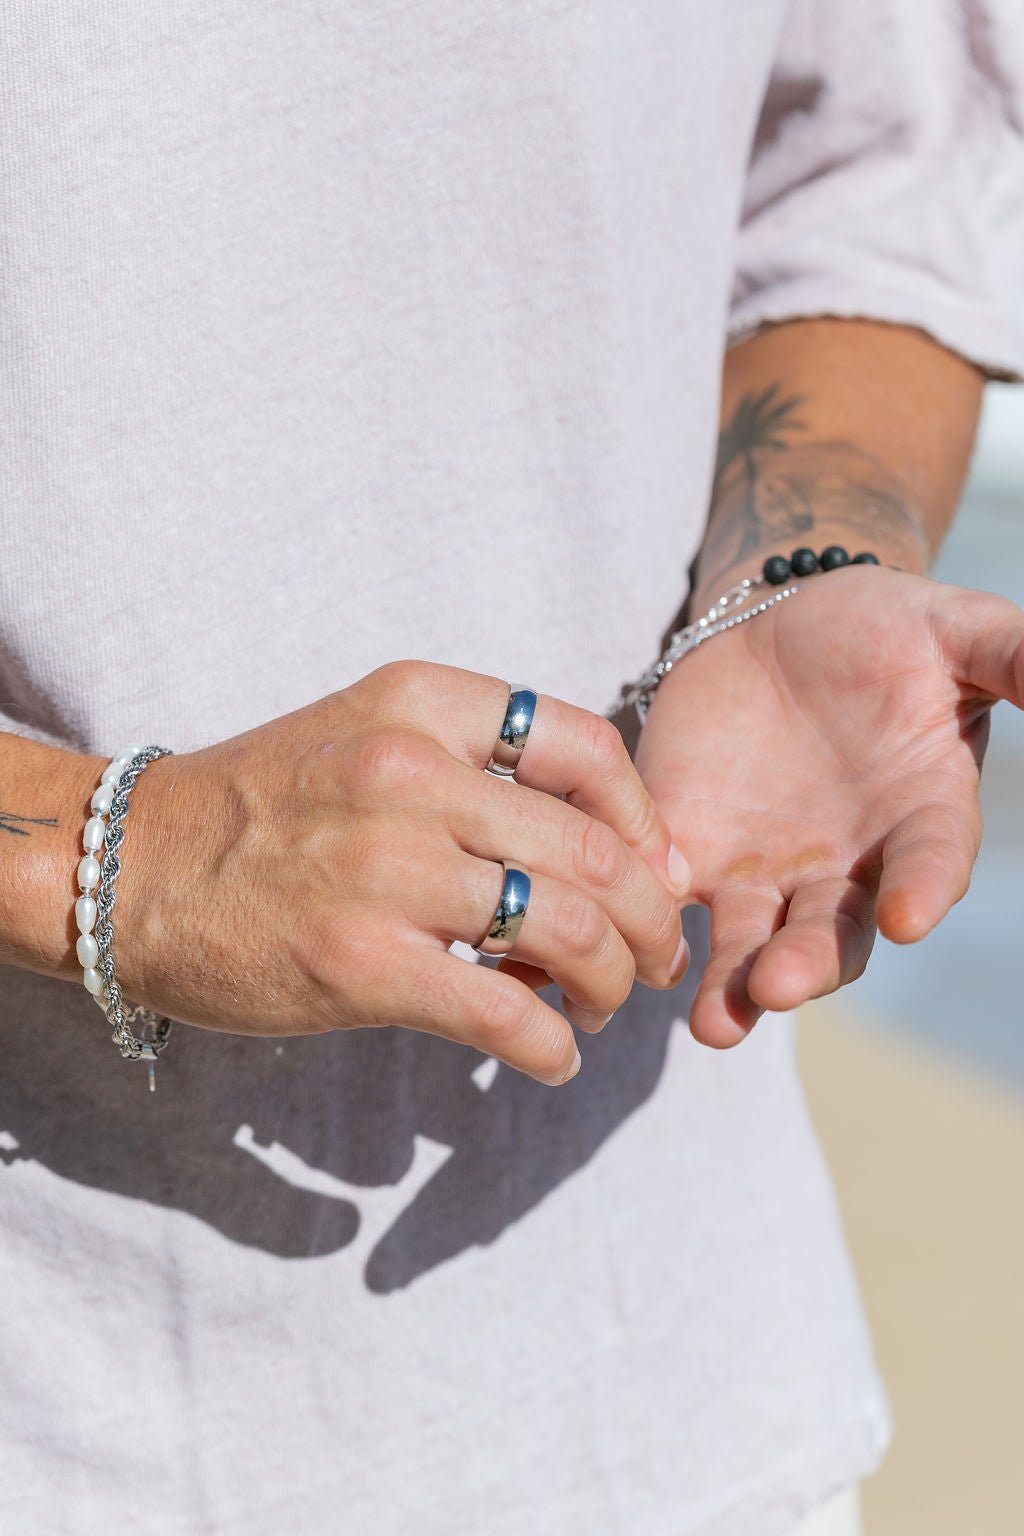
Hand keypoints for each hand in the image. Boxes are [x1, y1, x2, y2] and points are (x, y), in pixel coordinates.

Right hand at [110, 661, 690, 1085]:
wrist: (130, 867)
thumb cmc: (263, 809)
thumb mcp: (367, 739)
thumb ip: (476, 773)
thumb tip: (605, 855)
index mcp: (420, 706)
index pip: (588, 748)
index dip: (648, 823)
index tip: (658, 873)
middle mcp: (410, 774)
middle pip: (594, 851)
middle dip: (649, 920)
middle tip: (655, 958)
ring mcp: (384, 869)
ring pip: (567, 930)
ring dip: (612, 984)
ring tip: (605, 1007)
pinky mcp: (359, 964)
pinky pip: (503, 1012)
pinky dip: (553, 1046)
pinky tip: (555, 1056)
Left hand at [634, 566, 1023, 1045]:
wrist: (780, 622)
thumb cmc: (884, 629)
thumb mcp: (955, 627)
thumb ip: (1010, 654)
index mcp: (921, 816)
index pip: (931, 864)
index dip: (924, 891)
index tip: (909, 918)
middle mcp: (847, 865)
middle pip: (835, 932)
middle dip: (808, 963)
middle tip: (777, 987)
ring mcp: (765, 867)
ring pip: (752, 940)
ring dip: (734, 983)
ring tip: (713, 1023)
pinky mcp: (690, 849)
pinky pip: (670, 893)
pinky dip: (654, 915)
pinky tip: (638, 933)